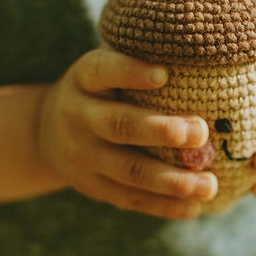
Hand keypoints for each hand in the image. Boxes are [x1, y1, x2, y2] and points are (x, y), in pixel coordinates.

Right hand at [37, 48, 216, 218]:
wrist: (47, 131)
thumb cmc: (101, 90)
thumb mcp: (105, 67)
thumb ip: (138, 59)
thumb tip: (203, 48)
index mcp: (83, 79)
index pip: (103, 70)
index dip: (130, 72)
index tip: (164, 74)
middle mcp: (78, 117)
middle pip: (119, 125)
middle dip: (160, 131)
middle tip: (200, 133)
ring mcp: (83, 156)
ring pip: (128, 170)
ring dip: (171, 180)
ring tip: (209, 185)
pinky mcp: (93, 186)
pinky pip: (130, 198)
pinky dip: (163, 205)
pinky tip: (194, 207)